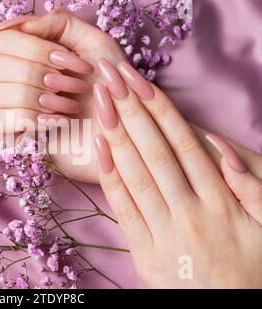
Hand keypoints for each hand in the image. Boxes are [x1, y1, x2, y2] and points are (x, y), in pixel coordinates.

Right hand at [0, 9, 125, 182]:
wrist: (124, 129)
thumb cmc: (112, 88)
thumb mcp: (95, 43)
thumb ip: (60, 23)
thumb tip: (18, 25)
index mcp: (28, 54)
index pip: (1, 39)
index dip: (33, 49)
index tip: (67, 61)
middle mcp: (12, 79)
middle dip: (31, 74)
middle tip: (68, 85)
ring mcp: (9, 108)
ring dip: (32, 98)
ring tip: (68, 106)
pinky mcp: (14, 136)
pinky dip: (30, 120)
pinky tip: (58, 123)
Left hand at [94, 59, 261, 287]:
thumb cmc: (253, 268)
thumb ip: (249, 185)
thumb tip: (217, 143)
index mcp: (219, 200)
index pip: (182, 142)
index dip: (157, 107)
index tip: (136, 80)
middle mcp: (188, 210)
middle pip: (154, 150)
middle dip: (130, 109)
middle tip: (109, 76)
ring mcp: (163, 231)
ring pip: (136, 174)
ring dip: (116, 134)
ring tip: (99, 101)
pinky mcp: (143, 251)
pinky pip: (123, 209)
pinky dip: (110, 178)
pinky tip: (98, 148)